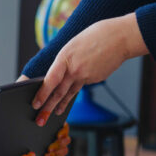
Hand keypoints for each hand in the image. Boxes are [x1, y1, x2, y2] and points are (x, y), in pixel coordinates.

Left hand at [31, 12, 146, 125]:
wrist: (120, 38)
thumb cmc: (95, 36)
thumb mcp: (73, 44)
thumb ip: (64, 60)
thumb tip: (57, 75)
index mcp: (65, 58)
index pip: (50, 80)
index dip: (42, 94)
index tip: (35, 104)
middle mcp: (74, 69)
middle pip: (58, 92)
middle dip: (48, 108)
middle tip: (40, 119)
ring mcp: (86, 76)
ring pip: (69, 93)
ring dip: (60, 105)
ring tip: (54, 114)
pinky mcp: (95, 79)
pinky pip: (81, 86)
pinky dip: (74, 92)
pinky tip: (69, 98)